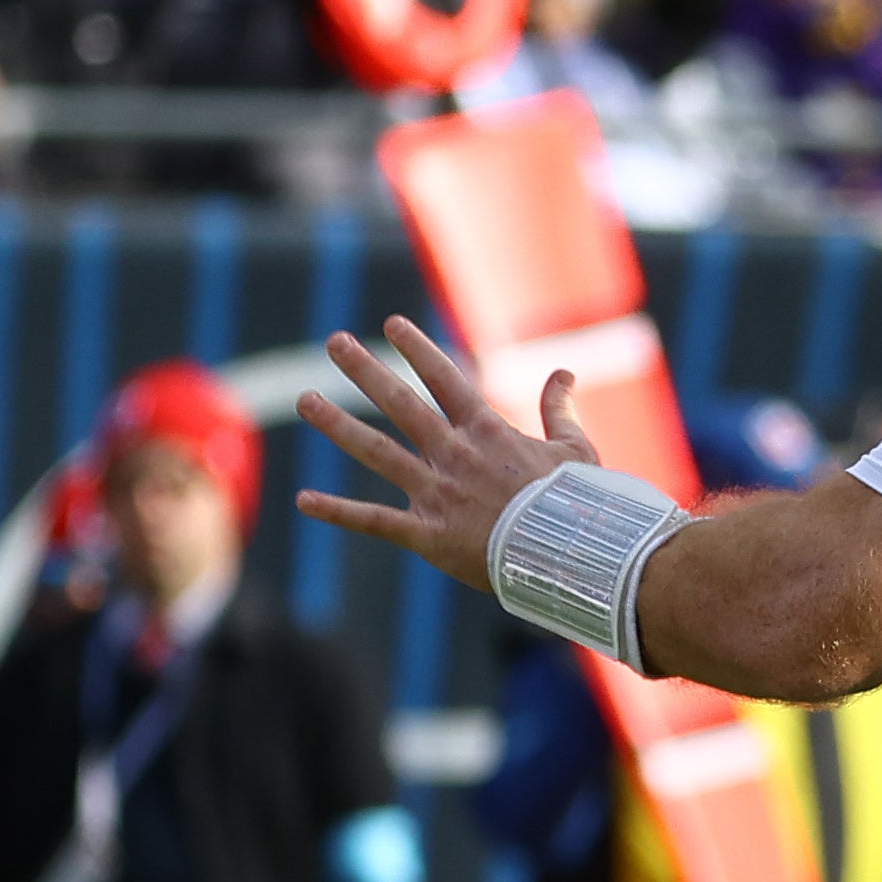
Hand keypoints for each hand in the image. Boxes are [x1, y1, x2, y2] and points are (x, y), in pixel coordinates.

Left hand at [295, 316, 597, 589]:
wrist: (569, 557)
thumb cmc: (578, 504)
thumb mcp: (575, 449)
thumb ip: (558, 409)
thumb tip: (563, 373)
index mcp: (488, 432)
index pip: (445, 379)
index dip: (418, 350)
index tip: (392, 324)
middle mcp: (454, 455)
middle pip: (401, 404)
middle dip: (365, 370)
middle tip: (334, 342)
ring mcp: (437, 493)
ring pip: (377, 452)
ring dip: (338, 425)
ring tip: (305, 399)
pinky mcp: (427, 535)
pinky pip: (375, 521)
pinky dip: (338, 512)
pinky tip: (303, 499)